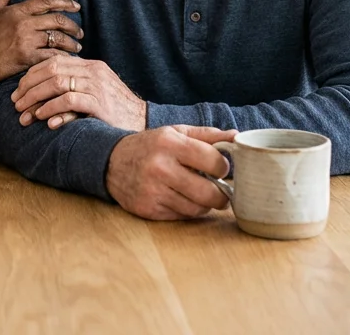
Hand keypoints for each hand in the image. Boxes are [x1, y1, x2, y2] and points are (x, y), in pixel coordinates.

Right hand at [0, 0, 82, 81]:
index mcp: (16, 11)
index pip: (45, 1)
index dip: (64, 2)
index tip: (76, 6)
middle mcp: (24, 24)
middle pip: (56, 20)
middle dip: (72, 25)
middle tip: (80, 31)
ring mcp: (26, 41)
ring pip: (57, 39)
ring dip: (70, 43)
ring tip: (77, 47)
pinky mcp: (26, 58)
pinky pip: (50, 56)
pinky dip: (62, 58)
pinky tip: (68, 60)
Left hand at [11, 55, 146, 131]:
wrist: (143, 122)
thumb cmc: (116, 110)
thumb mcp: (94, 93)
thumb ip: (74, 89)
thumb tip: (43, 96)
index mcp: (91, 65)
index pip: (54, 61)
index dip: (32, 74)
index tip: (19, 89)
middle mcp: (93, 71)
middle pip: (52, 70)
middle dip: (29, 87)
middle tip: (15, 103)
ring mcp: (97, 86)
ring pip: (57, 83)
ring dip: (36, 99)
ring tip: (23, 113)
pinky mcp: (100, 103)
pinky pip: (69, 101)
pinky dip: (52, 109)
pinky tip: (42, 119)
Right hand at [106, 125, 235, 219]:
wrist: (112, 162)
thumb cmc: (152, 145)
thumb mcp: (176, 132)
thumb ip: (208, 135)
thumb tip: (238, 137)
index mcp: (170, 143)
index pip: (214, 162)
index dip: (223, 167)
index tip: (220, 168)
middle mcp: (160, 167)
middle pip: (208, 193)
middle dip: (222, 195)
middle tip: (222, 192)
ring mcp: (153, 191)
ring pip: (197, 209)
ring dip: (204, 204)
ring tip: (201, 194)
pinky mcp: (148, 209)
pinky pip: (181, 216)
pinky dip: (187, 210)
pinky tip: (181, 199)